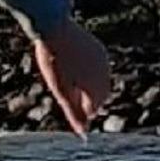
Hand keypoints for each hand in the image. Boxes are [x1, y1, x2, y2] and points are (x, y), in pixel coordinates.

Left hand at [33, 17, 111, 137]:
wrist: (55, 27)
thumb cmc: (54, 61)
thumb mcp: (61, 91)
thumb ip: (74, 113)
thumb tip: (84, 133)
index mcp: (97, 87)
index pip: (92, 110)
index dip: (76, 108)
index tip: (63, 97)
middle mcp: (105, 75)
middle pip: (99, 97)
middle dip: (85, 98)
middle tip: (65, 87)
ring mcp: (103, 61)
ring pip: (100, 82)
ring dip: (87, 85)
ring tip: (67, 75)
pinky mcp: (99, 50)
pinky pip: (99, 69)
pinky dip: (89, 72)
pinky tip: (74, 65)